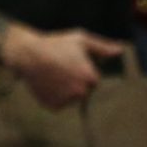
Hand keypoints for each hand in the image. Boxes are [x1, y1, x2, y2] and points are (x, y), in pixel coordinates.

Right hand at [2, 27, 121, 109]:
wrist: (26, 53)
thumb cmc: (54, 44)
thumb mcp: (80, 40)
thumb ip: (102, 47)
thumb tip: (120, 50)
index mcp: (91, 78)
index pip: (92, 80)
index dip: (82, 70)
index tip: (70, 62)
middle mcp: (81, 93)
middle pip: (83, 91)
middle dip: (74, 82)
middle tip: (60, 69)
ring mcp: (67, 101)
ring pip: (70, 99)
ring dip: (64, 91)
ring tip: (52, 75)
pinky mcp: (53, 106)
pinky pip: (58, 104)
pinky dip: (53, 97)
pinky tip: (46, 83)